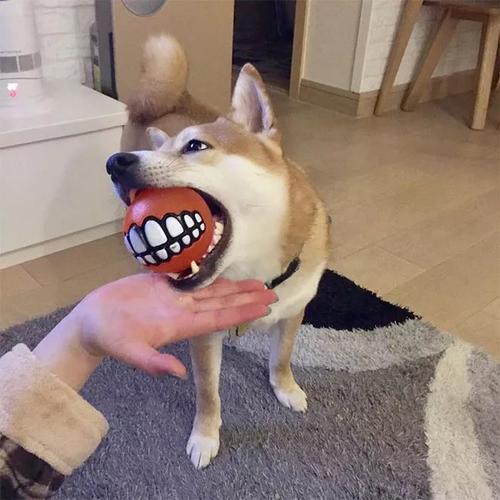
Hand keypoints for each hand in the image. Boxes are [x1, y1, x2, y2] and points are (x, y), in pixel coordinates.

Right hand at [34, 274, 276, 388]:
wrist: (92, 321)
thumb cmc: (109, 337)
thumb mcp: (129, 352)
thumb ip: (153, 362)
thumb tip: (177, 374)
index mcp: (180, 325)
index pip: (218, 317)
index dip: (242, 312)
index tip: (264, 308)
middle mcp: (183, 310)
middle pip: (221, 302)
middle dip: (246, 297)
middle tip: (271, 291)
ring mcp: (174, 297)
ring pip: (210, 289)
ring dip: (233, 285)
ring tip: (255, 282)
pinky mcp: (163, 284)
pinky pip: (191, 277)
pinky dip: (209, 273)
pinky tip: (223, 269)